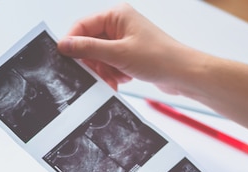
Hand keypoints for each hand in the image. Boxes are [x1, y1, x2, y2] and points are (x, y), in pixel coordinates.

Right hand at [57, 3, 190, 92]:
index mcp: (116, 15)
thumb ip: (89, 48)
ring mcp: (123, 41)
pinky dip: (112, 75)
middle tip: (96, 74)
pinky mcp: (128, 55)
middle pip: (89, 44)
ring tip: (114, 78)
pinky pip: (109, 65)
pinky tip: (122, 79)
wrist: (182, 74)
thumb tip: (65, 44)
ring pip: (99, 58)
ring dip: (103, 71)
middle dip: (92, 63)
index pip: (82, 26)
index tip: (64, 58)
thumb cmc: (160, 58)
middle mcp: (119, 25)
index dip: (72, 43)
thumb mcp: (118, 53)